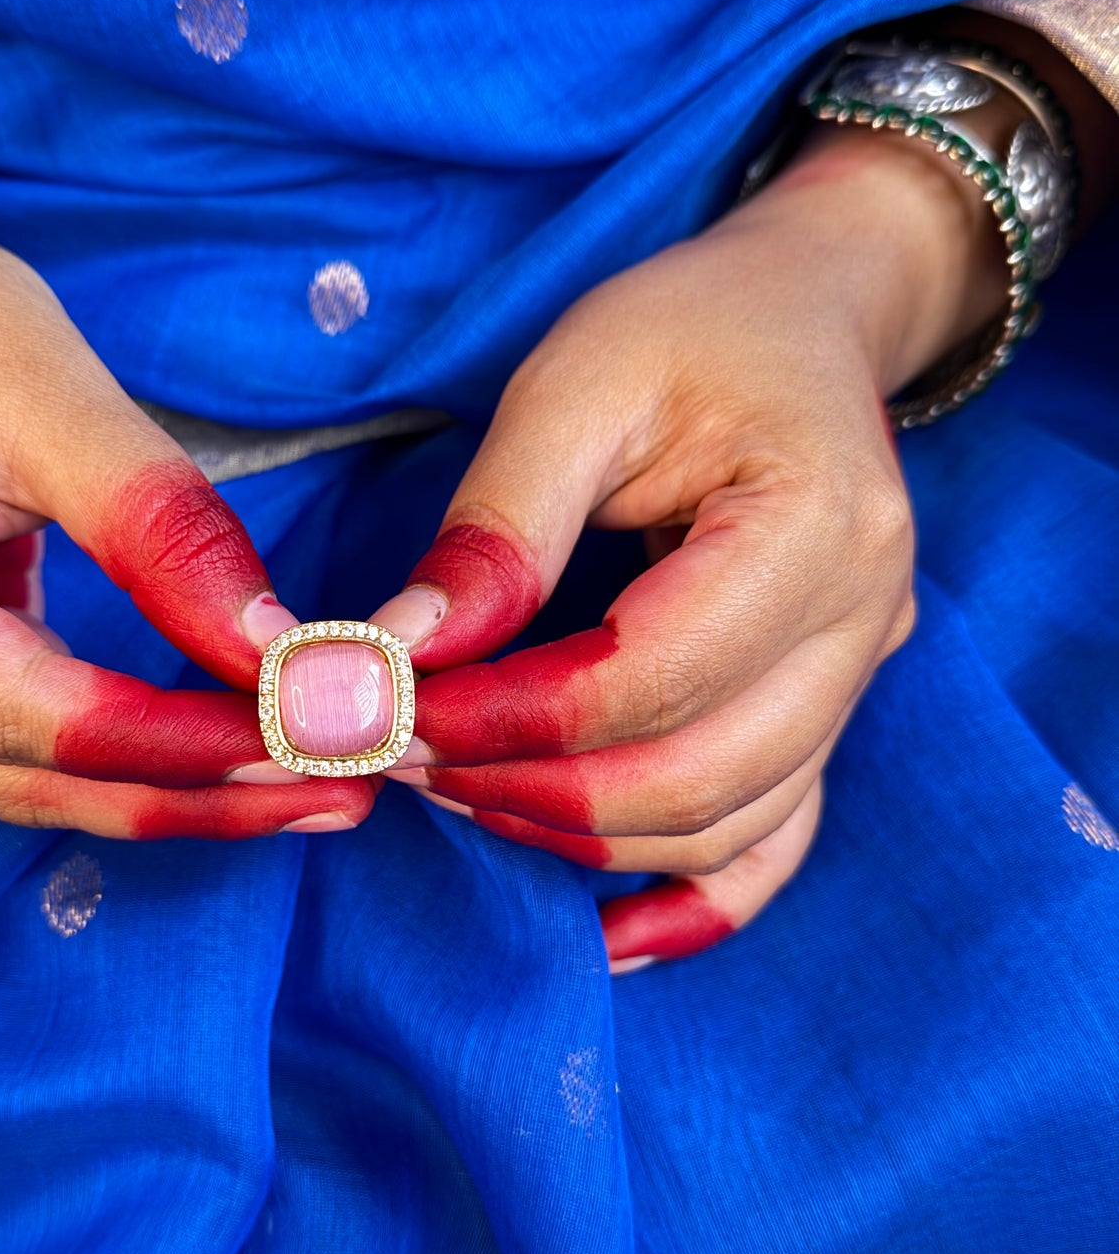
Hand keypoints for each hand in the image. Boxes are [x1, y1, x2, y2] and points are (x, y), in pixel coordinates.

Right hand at [0, 132, 373, 838]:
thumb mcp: (40, 384)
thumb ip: (156, 526)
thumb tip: (278, 655)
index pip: (13, 708)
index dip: (169, 741)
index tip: (312, 743)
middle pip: (13, 772)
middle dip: (187, 790)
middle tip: (344, 787)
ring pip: (19, 781)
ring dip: (170, 791)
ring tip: (318, 788)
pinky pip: (16, 747)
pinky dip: (129, 753)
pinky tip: (237, 754)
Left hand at [371, 119, 1016, 966]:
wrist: (797, 318)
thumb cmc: (687, 329)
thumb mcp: (576, 384)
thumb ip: (495, 530)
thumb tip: (393, 663)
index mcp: (818, 525)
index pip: (654, 676)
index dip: (511, 716)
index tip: (389, 714)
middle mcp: (863, 623)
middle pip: (697, 776)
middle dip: (528, 787)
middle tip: (397, 758)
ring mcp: (855, 680)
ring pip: (725, 826)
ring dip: (576, 833)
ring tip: (452, 789)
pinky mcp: (824, 712)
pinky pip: (774, 845)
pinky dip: (691, 903)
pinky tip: (605, 936)